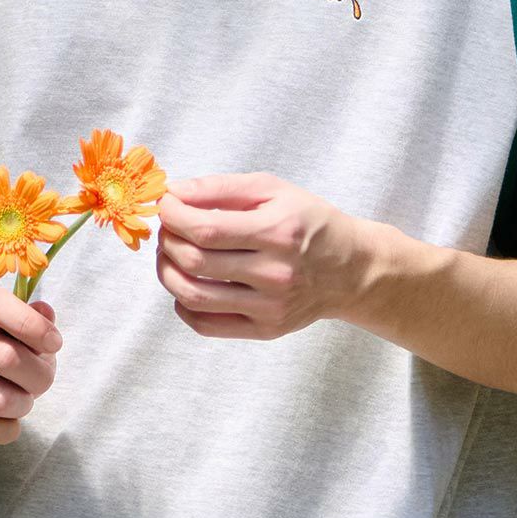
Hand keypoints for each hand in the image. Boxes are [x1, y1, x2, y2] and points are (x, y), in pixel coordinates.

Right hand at [0, 288, 62, 444]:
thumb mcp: (16, 327)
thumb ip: (36, 320)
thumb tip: (46, 313)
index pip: (2, 306)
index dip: (36, 327)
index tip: (53, 343)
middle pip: (10, 360)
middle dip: (39, 378)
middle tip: (39, 382)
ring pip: (2, 401)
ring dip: (23, 406)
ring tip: (20, 401)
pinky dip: (6, 430)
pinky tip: (4, 420)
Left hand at [155, 171, 370, 339]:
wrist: (351, 269)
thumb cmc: (309, 223)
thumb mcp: (273, 190)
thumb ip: (221, 188)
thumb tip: (173, 193)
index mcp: (278, 232)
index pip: (205, 229)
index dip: (173, 217)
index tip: (165, 205)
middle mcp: (275, 273)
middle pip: (195, 262)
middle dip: (168, 241)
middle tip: (168, 228)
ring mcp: (271, 307)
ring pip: (194, 296)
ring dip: (168, 272)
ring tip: (171, 254)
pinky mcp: (266, 329)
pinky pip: (206, 324)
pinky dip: (182, 305)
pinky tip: (186, 285)